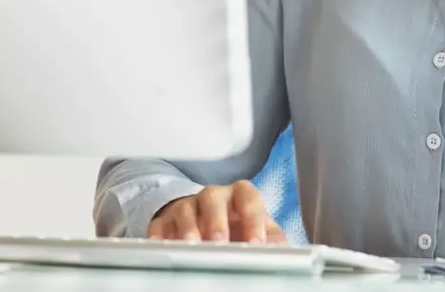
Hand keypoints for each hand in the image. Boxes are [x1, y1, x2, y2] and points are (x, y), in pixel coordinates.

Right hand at [147, 180, 287, 243]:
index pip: (248, 197)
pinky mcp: (165, 220)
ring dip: (189, 229)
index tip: (256, 243)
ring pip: (185, 210)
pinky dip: (160, 236)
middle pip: (213, 198)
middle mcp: (213, 196)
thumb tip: (284, 250)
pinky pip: (160, 225)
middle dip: (216, 221)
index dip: (253, 218)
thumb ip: (271, 236)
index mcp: (240, 195)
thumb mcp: (257, 227)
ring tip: (193, 246)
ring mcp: (187, 206)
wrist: (206, 219)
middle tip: (220, 242)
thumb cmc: (235, 224)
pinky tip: (164, 248)